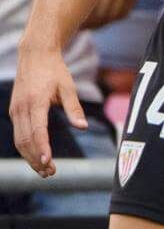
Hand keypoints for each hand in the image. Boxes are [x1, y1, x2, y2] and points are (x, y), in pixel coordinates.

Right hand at [9, 47, 83, 177]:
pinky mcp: (14, 111)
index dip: (42, 148)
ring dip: (30, 157)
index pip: (37, 130)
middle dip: (36, 159)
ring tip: (45, 170)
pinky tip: (37, 156)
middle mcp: (21, 108)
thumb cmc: (55, 71)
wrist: (35, 55)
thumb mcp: (68, 87)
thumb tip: (83, 127)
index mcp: (36, 102)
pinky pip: (18, 134)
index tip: (48, 162)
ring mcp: (15, 110)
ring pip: (19, 140)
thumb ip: (74, 108)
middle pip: (25, 140)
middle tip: (51, 173)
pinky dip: (26, 148)